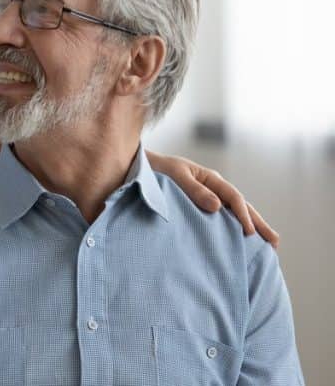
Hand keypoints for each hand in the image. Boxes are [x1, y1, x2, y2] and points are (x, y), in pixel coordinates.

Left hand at [147, 151, 278, 247]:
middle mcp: (213, 188)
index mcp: (210, 178)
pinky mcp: (198, 208)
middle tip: (275, 242)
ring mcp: (208, 198)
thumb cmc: (156, 170)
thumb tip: (217, 207)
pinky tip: (239, 242)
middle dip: (258, 223)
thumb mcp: (175, 177)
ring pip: (234, 213)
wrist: (138, 168)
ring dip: (250, 227)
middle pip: (241, 206)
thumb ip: (194, 190)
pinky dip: (232, 229)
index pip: (234, 197)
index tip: (250, 233)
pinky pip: (221, 219)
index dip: (243, 215)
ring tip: (266, 246)